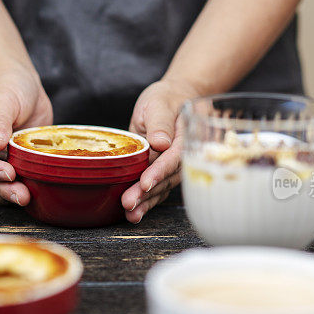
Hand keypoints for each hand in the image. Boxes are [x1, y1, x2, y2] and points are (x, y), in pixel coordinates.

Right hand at [0, 64, 52, 204]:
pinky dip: (23, 187)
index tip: (7, 173)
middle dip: (0, 187)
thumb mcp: (3, 98)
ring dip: (10, 192)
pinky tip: (35, 191)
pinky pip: (13, 182)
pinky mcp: (11, 163)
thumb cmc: (7, 84)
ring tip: (27, 197)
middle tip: (21, 194)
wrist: (23, 83)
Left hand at [122, 78, 199, 222]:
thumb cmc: (166, 99)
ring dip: (146, 203)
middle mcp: (181, 157)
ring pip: (161, 188)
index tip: (145, 183)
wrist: (172, 101)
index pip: (172, 158)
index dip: (159, 172)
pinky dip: (146, 202)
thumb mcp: (160, 103)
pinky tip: (134, 213)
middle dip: (147, 194)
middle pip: (166, 178)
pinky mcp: (162, 172)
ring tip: (130, 215)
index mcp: (184, 139)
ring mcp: (172, 167)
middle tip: (129, 204)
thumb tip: (161, 142)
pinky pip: (157, 189)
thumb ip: (160, 122)